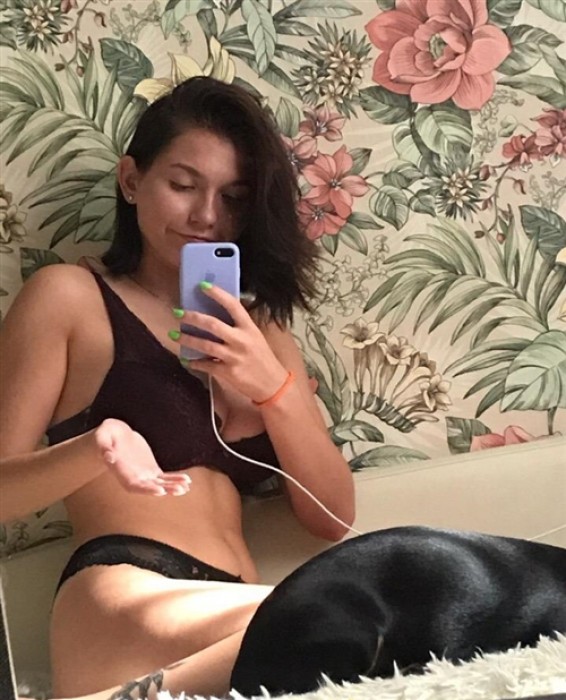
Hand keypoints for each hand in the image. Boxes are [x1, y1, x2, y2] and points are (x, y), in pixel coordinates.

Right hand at [94, 419, 190, 495]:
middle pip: (150, 487)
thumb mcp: (101, 436)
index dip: (147, 489)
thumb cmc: (105, 435)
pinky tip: (187, 481)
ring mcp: (143, 474)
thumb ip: (104, 447)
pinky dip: (174, 479)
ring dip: (173, 486)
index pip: (134, 485)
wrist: (114, 435)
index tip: (160, 491)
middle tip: (180, 490)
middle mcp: (133, 477)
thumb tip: (109, 457)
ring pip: (160, 484)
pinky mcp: (151, 469)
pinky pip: (164, 477)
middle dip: (165, 489)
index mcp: (121, 472)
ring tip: (186, 486)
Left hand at [173, 284, 288, 402]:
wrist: (273, 385)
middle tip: (177, 313)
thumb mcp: (255, 337)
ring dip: (187, 339)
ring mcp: (234, 357)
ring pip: (205, 345)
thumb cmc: (263, 358)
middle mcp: (241, 340)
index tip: (202, 285)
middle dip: (192, 317)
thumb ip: (239, 327)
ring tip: (173, 334)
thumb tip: (215, 316)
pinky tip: (185, 359)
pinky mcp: (228, 373)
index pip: (233, 305)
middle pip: (213, 324)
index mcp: (250, 328)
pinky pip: (206, 365)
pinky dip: (193, 362)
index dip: (217, 294)